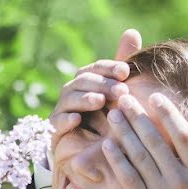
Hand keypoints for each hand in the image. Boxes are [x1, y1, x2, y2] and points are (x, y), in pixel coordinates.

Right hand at [48, 29, 142, 153]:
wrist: (95, 157)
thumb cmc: (110, 121)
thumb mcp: (121, 96)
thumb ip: (123, 67)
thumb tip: (132, 31)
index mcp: (87, 83)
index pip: (95, 68)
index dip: (109, 68)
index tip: (126, 71)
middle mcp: (72, 94)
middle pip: (82, 81)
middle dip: (101, 83)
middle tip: (121, 90)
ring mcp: (62, 112)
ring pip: (69, 99)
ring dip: (84, 98)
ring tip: (100, 101)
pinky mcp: (55, 132)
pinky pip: (56, 123)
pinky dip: (65, 120)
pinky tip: (78, 119)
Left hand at [101, 92, 187, 188]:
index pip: (183, 134)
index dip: (168, 113)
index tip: (155, 98)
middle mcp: (181, 181)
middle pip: (156, 140)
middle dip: (138, 116)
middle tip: (124, 99)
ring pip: (139, 156)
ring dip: (124, 132)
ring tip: (112, 115)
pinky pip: (128, 178)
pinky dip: (117, 160)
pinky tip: (107, 145)